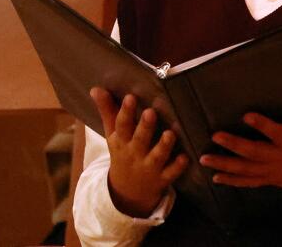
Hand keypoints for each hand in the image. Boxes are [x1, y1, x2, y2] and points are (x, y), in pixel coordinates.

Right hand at [93, 89, 188, 220]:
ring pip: (157, 156)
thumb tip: (95, 88)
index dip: (125, 112)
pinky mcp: (162, 178)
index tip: (130, 96)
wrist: (127, 192)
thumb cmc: (122, 153)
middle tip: (150, 112)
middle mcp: (134, 154)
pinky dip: (178, 166)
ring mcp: (149, 167)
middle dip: (145, 127)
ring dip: (164, 145)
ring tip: (170, 133)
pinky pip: (170, 173)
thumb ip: (107, 111)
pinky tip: (185, 157)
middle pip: (139, 140)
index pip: (121, 126)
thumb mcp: (112, 135)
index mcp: (121, 141)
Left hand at [200, 101, 281, 210]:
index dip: (262, 125)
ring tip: (206, 159)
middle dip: (233, 145)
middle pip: (254, 152)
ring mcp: (273, 172)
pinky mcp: (271, 180)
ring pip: (246, 169)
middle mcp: (280, 158)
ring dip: (225, 164)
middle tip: (215, 136)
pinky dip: (233, 181)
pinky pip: (249, 182)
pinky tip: (217, 178)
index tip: (246, 115)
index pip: (276, 133)